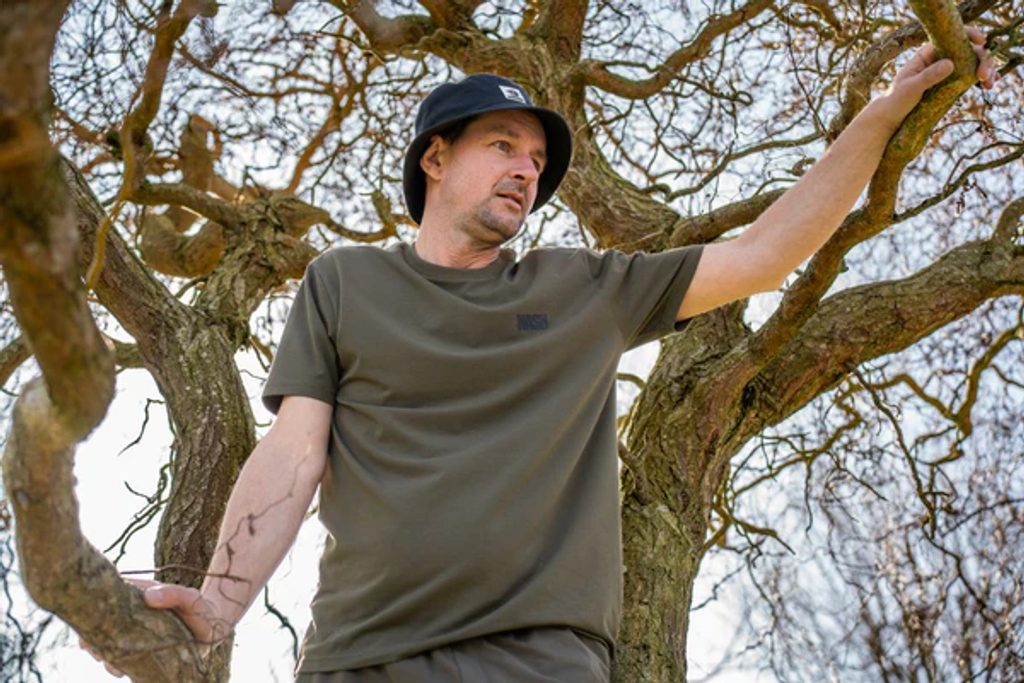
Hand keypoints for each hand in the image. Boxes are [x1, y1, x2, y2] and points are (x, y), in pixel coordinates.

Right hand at [79, 577, 228, 677]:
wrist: (212, 627)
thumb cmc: (200, 609)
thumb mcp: (191, 598)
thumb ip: (174, 594)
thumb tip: (148, 596)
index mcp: (139, 595)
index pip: (110, 595)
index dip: (96, 605)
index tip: (92, 618)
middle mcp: (132, 613)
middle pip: (100, 621)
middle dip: (92, 634)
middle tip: (94, 646)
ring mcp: (133, 631)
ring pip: (105, 640)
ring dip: (100, 650)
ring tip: (106, 658)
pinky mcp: (138, 649)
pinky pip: (118, 657)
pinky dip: (113, 663)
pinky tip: (118, 669)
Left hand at [875, 25, 1000, 129]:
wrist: (890, 118)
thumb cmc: (896, 100)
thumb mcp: (910, 88)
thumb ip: (929, 76)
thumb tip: (951, 63)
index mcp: (927, 54)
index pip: (952, 37)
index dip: (969, 35)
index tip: (981, 43)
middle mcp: (938, 59)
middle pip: (967, 50)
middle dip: (981, 58)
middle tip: (984, 75)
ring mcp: (946, 71)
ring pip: (972, 63)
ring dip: (986, 69)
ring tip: (990, 82)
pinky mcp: (950, 84)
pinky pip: (969, 77)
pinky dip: (981, 79)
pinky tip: (989, 86)